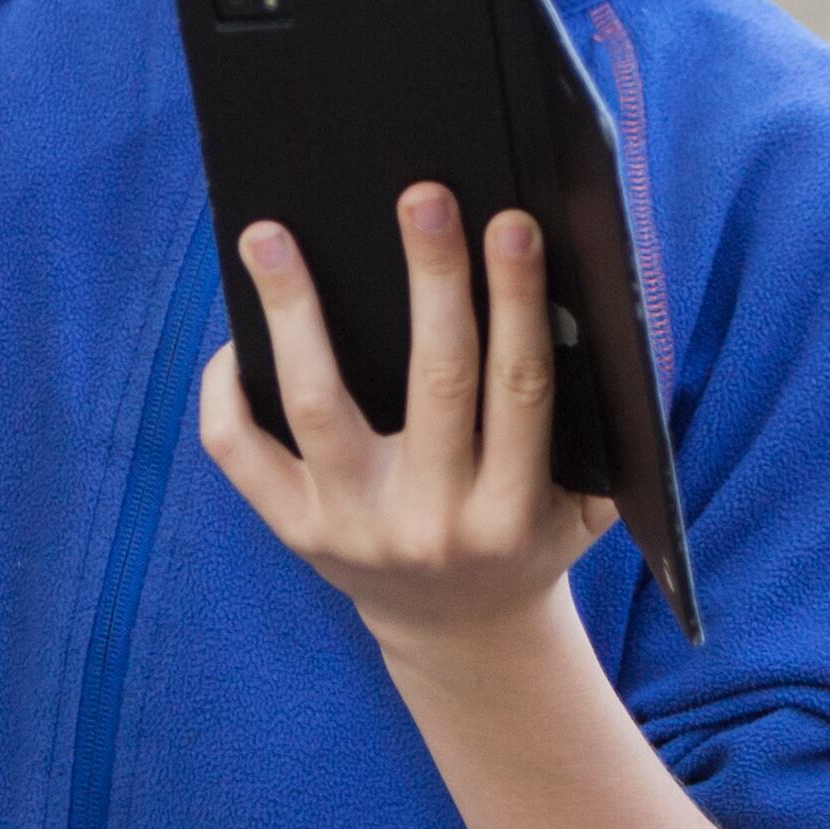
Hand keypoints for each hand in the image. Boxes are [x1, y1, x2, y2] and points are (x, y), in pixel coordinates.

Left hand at [198, 186, 618, 654]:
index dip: (518, 301)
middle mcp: (433, 522)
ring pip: (316, 404)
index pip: (520, 387)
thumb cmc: (527, 536)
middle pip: (435, 380)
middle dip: (432, 280)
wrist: (461, 632)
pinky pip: (241, 451)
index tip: (513, 223)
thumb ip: (599, 426)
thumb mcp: (583, 501)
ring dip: (294, 311)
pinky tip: (238, 331)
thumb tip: (602, 307)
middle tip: (422, 196)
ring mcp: (354, 527)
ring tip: (269, 235)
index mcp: (512, 510)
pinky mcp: (295, 530)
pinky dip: (227, 388)